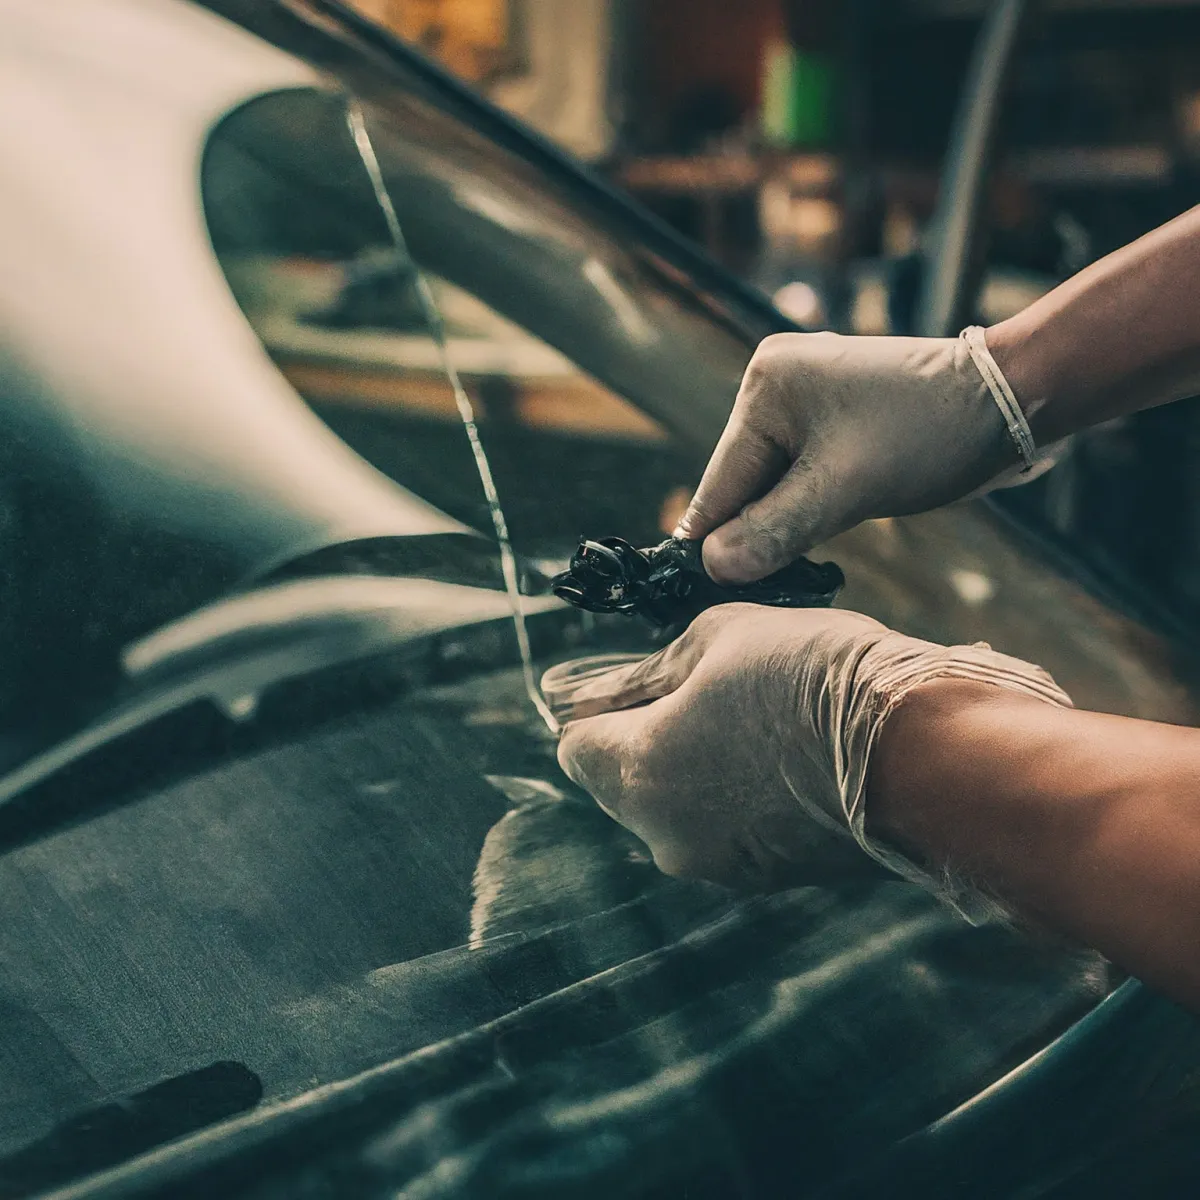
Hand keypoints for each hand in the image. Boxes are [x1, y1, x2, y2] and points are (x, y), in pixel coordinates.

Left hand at [550, 604, 1070, 900]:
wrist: (921, 753)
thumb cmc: (813, 677)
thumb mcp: (719, 639)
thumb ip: (649, 673)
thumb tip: (602, 692)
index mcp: (640, 772)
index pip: (578, 747)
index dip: (601, 709)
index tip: (639, 683)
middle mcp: (667, 836)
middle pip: (623, 784)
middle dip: (647, 739)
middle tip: (703, 691)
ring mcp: (721, 866)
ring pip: (676, 811)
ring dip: (694, 770)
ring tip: (753, 721)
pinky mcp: (772, 878)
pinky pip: (726, 832)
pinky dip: (737, 800)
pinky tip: (783, 759)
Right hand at [676, 331, 1021, 583]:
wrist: (1013, 402)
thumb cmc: (930, 437)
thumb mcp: (845, 491)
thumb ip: (773, 531)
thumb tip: (712, 567)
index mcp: (765, 384)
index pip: (720, 486)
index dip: (719, 543)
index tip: (714, 596)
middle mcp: (773, 380)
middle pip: (742, 485)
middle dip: (761, 530)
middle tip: (780, 582)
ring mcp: (802, 394)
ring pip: (771, 484)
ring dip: (785, 522)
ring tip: (811, 552)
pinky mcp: (829, 413)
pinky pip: (797, 474)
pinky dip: (807, 506)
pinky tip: (826, 525)